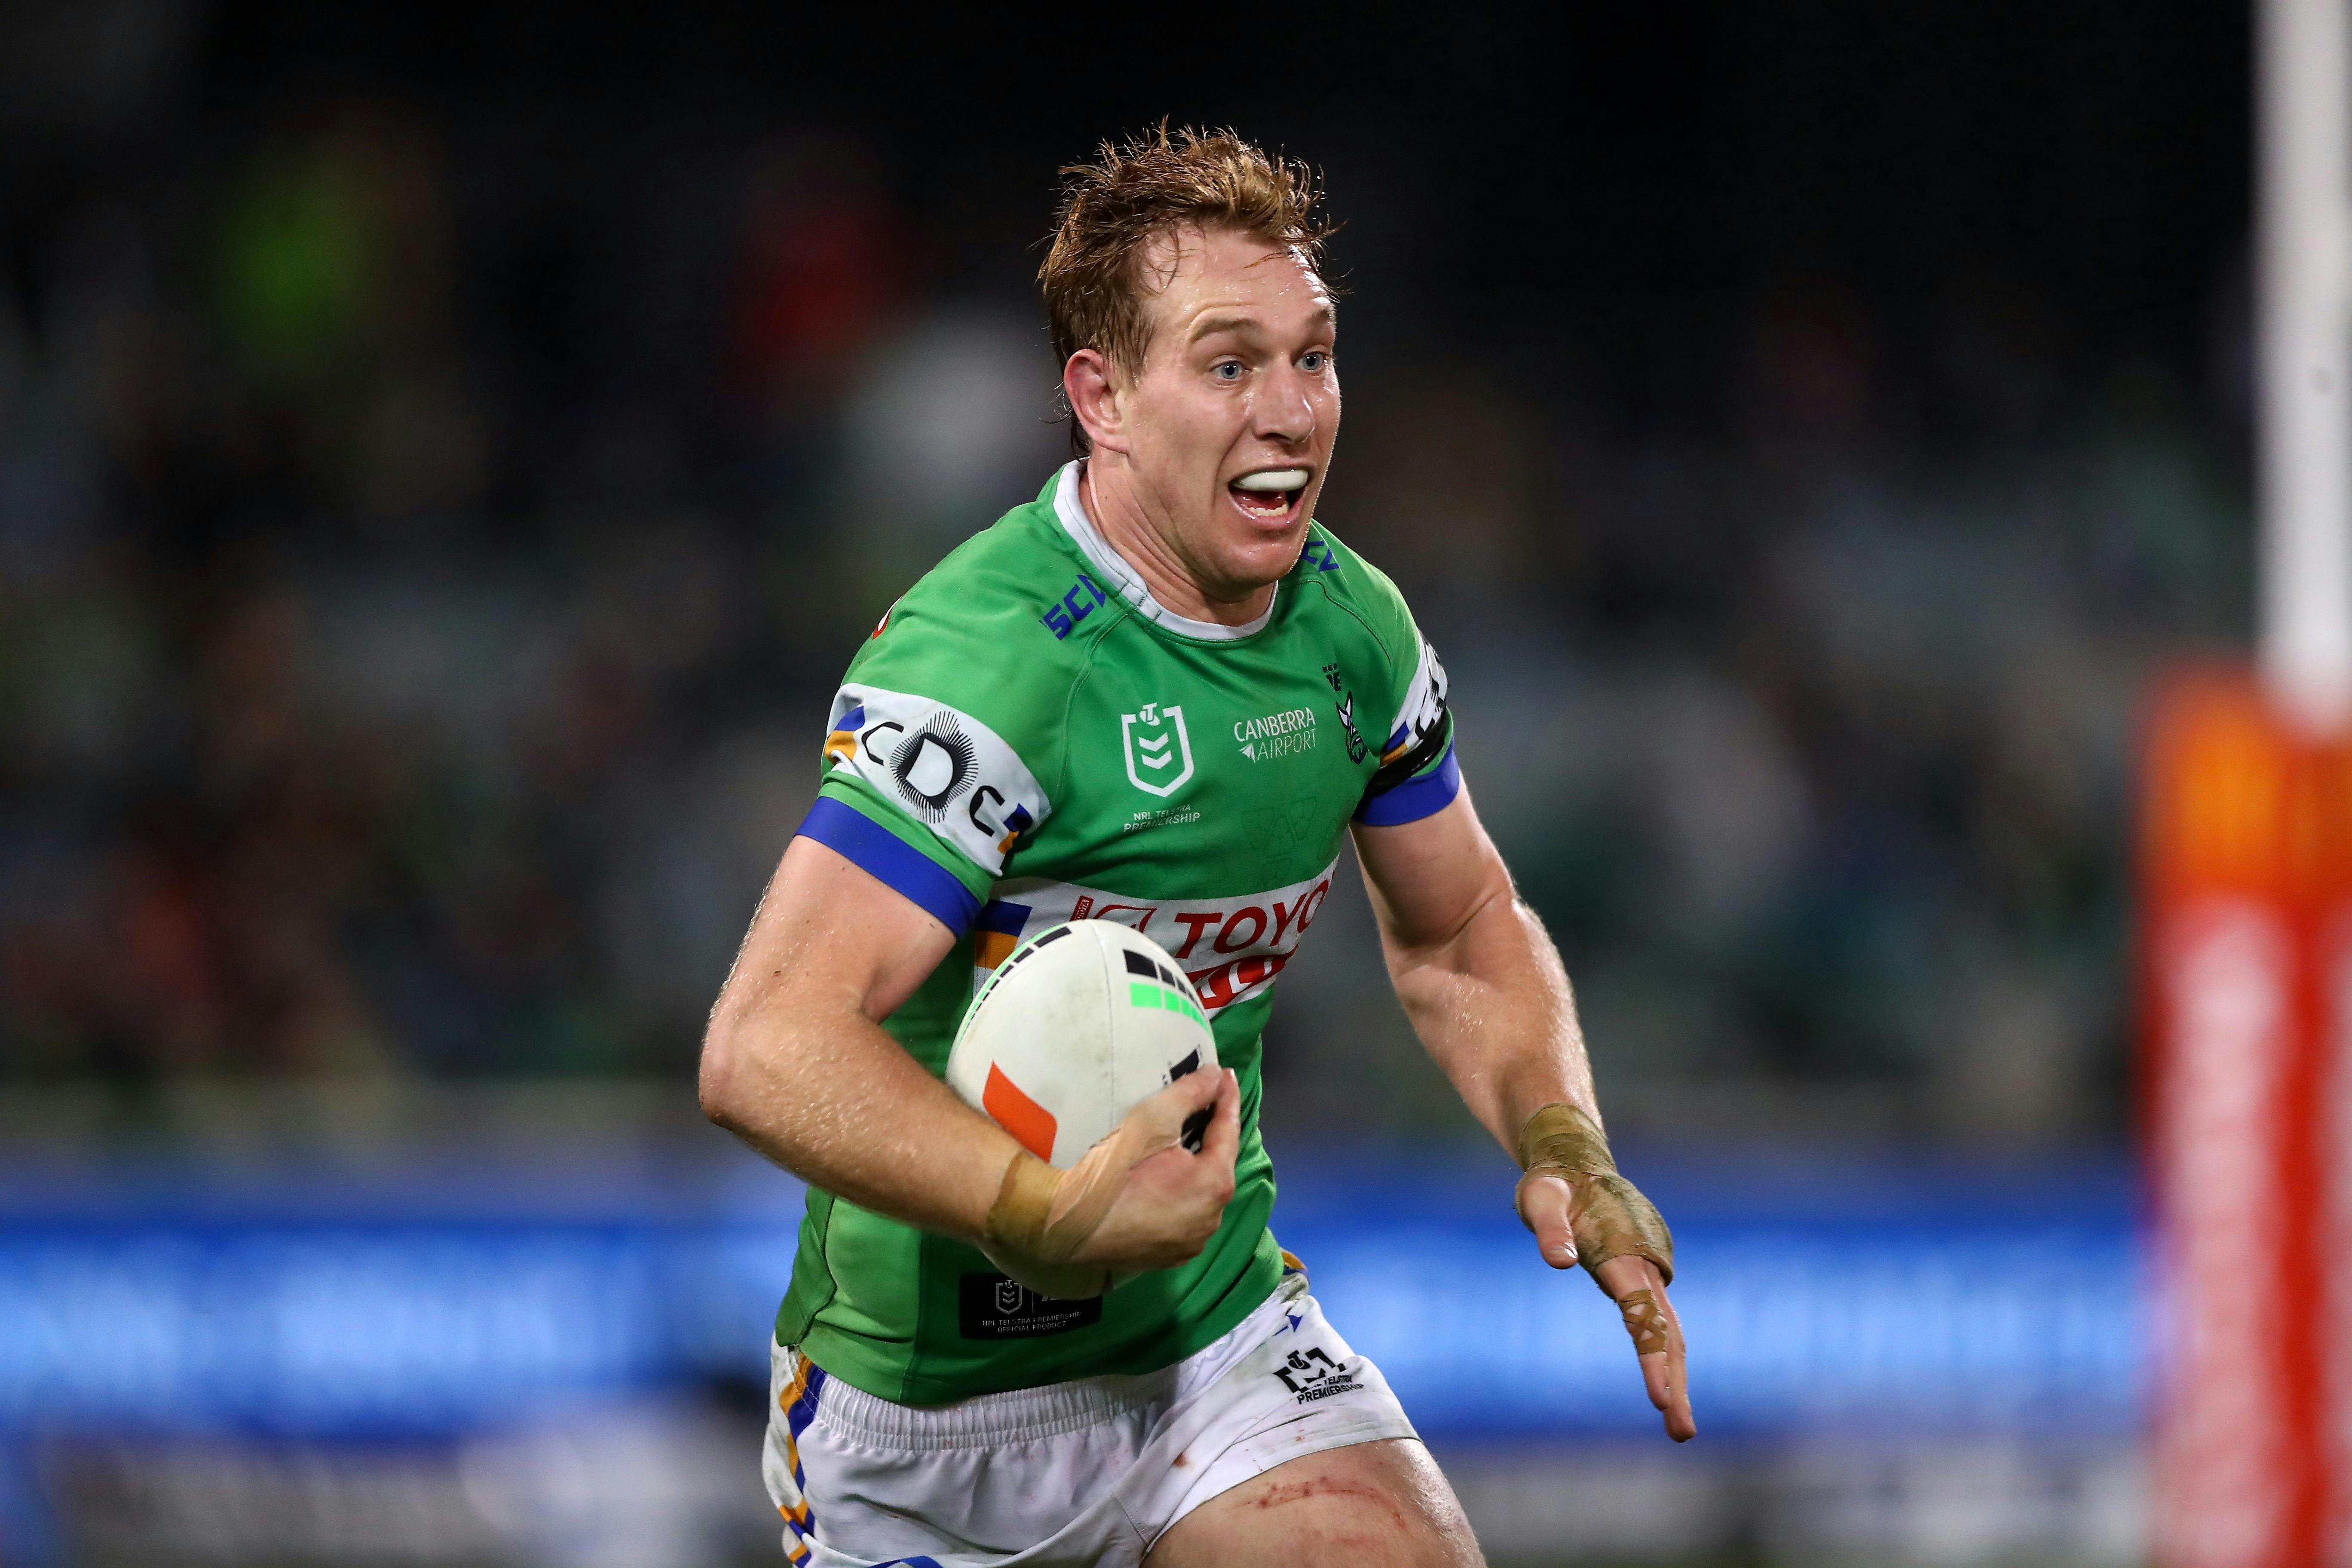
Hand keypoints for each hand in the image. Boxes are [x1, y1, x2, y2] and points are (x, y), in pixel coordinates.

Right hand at [1069, 1066, 1240, 1270]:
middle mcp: (1211, 1219)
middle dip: (1211, 1136)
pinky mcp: (1168, 1257)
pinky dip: (1179, 1198)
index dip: (1227, 1098)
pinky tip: (1164, 1186)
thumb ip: (1191, 1093)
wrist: (1066, 1223)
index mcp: (1215, 1184)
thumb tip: (1216, 1075)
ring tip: (1182, 1148)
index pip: (1228, 1131)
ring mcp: (1190, 1243)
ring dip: (1195, 1171)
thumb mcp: (1152, 1118)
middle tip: (1203, 1108)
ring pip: (1201, 1196)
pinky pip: (1183, 1219)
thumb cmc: (1113, 1168)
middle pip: (1217, 1166)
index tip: (1226, 1074)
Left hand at [1520, 1173, 1696, 1441]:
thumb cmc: (1553, 1184)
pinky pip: (1659, 1319)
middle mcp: (1647, 1263)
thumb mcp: (1540, 1198)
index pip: (1642, 1316)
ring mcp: (1652, 1267)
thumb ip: (1551, 1228)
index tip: (1659, 1400)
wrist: (1575, 1162)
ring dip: (1675, 1376)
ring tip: (1678, 1428)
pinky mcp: (1645, 1272)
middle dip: (1675, 1384)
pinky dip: (1666, 1354)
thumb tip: (1561, 1262)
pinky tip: (1667, 1384)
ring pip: (1668, 1330)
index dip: (1652, 1359)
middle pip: (1667, 1334)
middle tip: (1682, 1434)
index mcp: (1624, 1253)